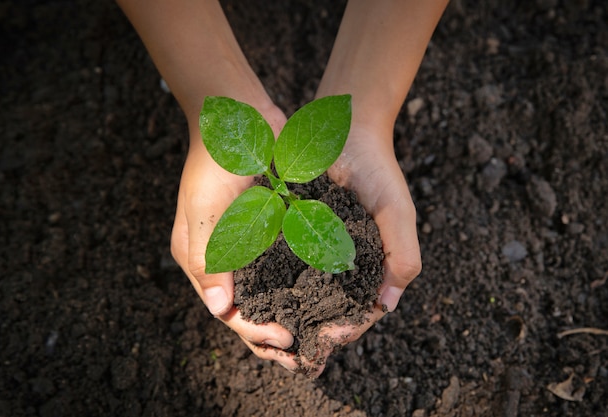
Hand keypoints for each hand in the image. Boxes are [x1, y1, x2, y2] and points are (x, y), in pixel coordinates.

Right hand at [170, 107, 300, 368]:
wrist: (239, 119)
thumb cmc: (215, 160)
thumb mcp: (205, 208)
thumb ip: (210, 257)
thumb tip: (221, 309)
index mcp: (198, 257)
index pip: (224, 308)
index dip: (253, 328)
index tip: (284, 338)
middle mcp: (222, 257)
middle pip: (246, 307)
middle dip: (271, 332)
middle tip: (301, 351)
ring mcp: (247, 244)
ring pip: (267, 292)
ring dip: (287, 314)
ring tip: (313, 336)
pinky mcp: (271, 230)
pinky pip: (283, 266)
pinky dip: (297, 285)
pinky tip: (320, 298)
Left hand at [296, 123, 420, 376]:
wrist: (348, 130)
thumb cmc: (379, 171)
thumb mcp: (398, 212)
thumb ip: (402, 254)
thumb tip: (386, 304)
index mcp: (373, 264)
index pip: (362, 309)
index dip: (349, 326)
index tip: (329, 335)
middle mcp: (344, 261)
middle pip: (330, 306)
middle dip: (315, 326)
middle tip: (294, 341)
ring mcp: (317, 247)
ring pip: (304, 289)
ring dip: (292, 308)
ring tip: (274, 324)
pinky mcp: (293, 230)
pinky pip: (283, 260)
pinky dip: (274, 277)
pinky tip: (259, 290)